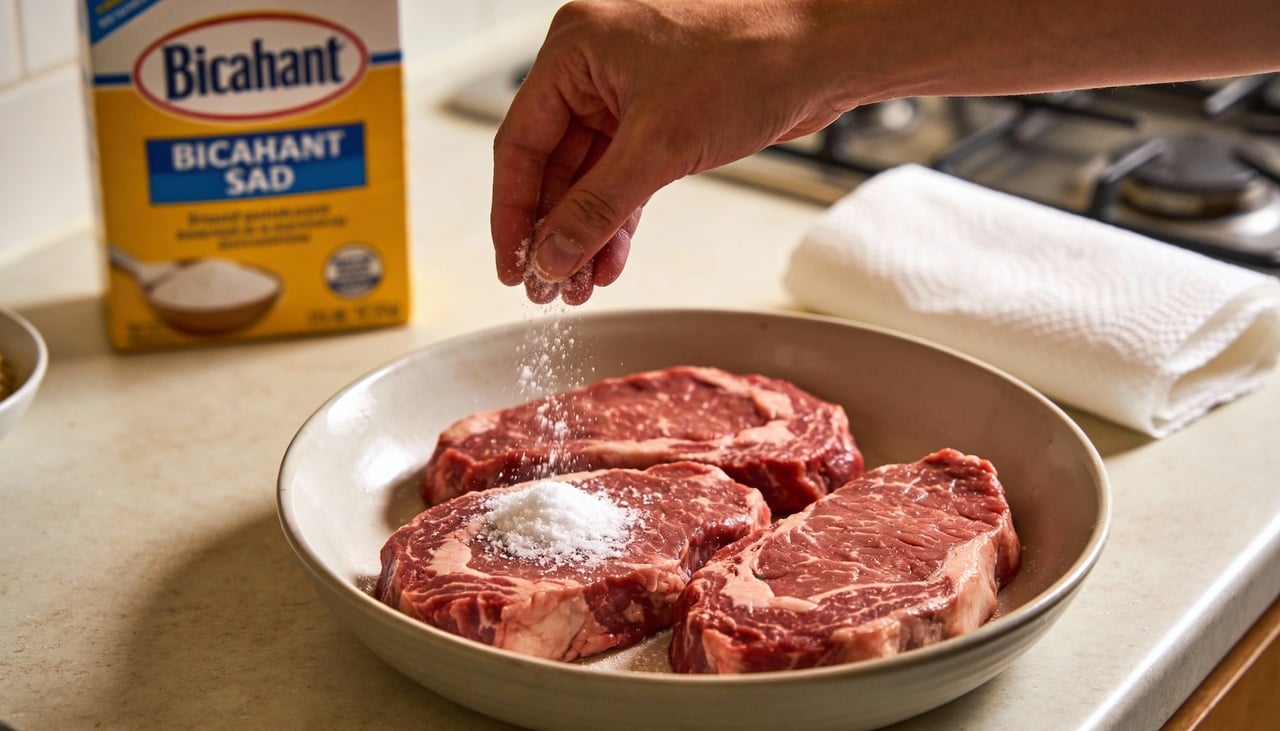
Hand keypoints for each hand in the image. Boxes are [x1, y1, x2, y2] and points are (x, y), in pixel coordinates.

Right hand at [490, 0, 848, 303]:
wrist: (824, 52)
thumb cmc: (752, 57)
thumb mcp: (659, 144)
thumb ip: (596, 207)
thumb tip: (551, 254)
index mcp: (575, 50)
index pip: (521, 143)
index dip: (513, 213)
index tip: (514, 265)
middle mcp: (595, 68)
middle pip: (553, 165)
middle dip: (554, 231)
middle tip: (547, 286)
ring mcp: (629, 93)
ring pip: (590, 177)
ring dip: (585, 233)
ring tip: (578, 285)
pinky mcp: (663, 117)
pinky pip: (625, 177)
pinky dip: (618, 219)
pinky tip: (609, 260)